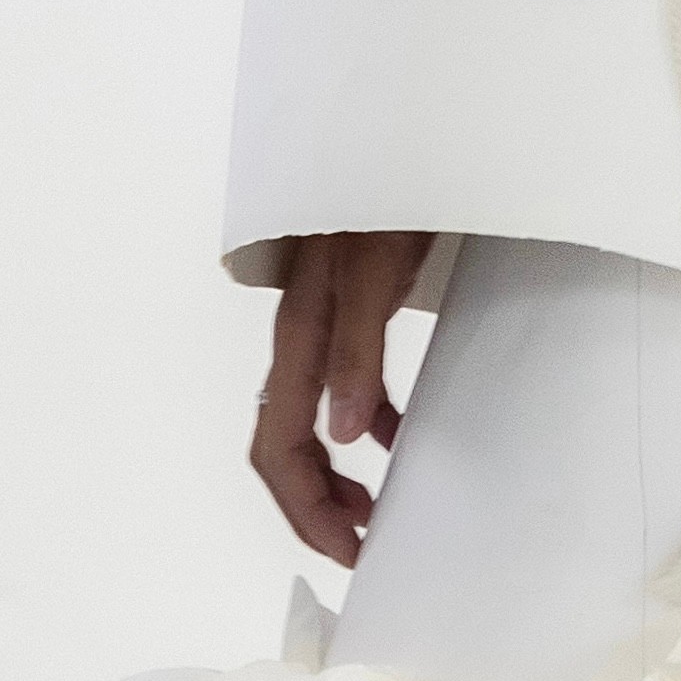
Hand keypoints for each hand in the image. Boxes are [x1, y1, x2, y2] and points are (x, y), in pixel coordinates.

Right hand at [253, 229, 434, 567]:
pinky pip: (339, 386)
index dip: (304, 507)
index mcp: (299, 337)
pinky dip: (362, 424)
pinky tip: (393, 437)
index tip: (350, 549)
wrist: (404, 131)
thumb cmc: (388, 196)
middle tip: (361, 545)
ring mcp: (321, 324)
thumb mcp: (374, 271)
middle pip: (280, 443)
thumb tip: (342, 434)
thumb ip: (357, 348)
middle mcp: (300, 338)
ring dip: (331, 472)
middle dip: (311, 504)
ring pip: (306, 420)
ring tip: (373, 506)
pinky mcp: (348, 309)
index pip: (277, 445)